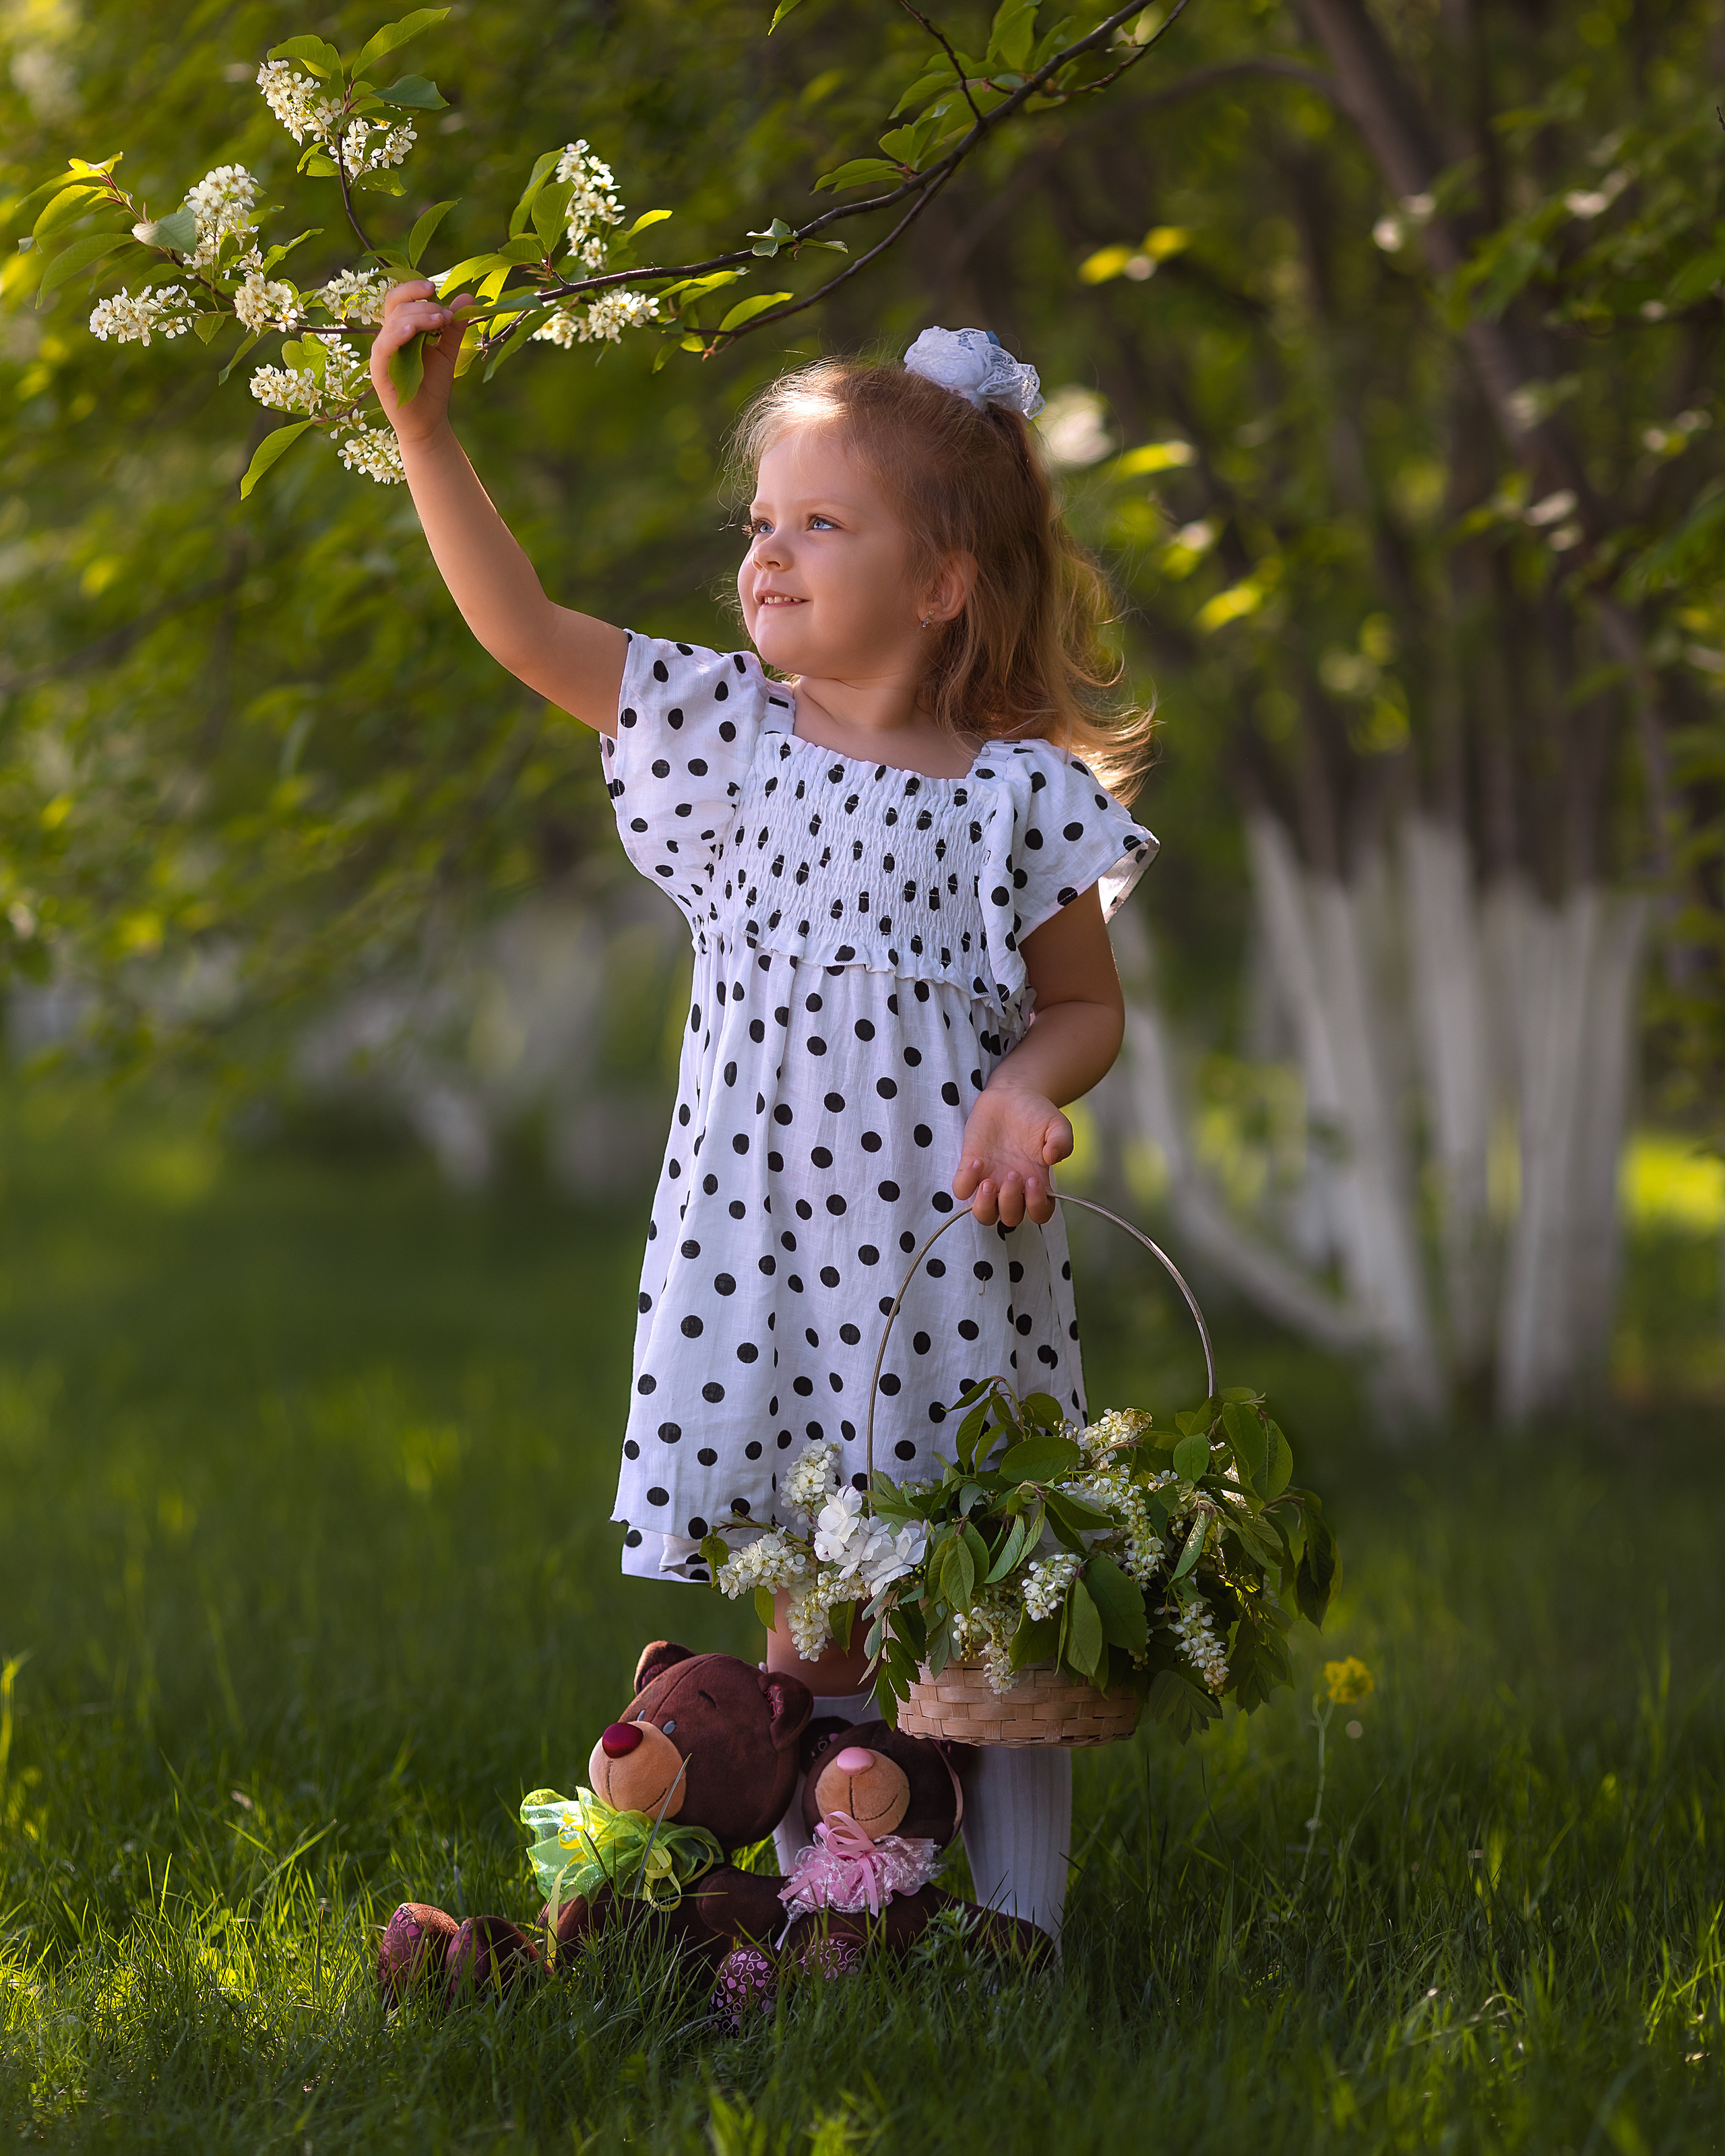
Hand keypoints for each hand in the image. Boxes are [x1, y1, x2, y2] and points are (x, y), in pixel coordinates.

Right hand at [368, 279, 474, 445]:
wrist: (428, 423)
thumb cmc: (433, 387)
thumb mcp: (448, 351)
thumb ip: (454, 326)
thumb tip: (467, 296)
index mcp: (400, 329)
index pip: (400, 298)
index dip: (414, 289)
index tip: (435, 289)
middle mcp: (388, 338)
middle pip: (396, 305)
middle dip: (423, 304)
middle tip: (446, 315)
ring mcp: (382, 354)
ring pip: (393, 322)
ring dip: (417, 316)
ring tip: (440, 321)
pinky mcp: (379, 372)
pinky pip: (384, 347)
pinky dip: (397, 335)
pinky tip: (412, 330)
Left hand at [951, 1084, 1072, 1226]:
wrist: (1012, 1094)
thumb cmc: (1037, 1113)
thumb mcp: (1057, 1124)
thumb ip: (1062, 1141)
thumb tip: (1053, 1158)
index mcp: (1036, 1183)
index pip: (1039, 1213)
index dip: (1037, 1206)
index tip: (1034, 1180)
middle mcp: (1013, 1187)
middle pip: (1009, 1219)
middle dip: (1010, 1203)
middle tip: (1013, 1174)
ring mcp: (990, 1179)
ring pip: (984, 1215)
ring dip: (984, 1206)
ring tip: (988, 1182)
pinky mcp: (970, 1167)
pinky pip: (961, 1190)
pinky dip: (965, 1183)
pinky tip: (977, 1161)